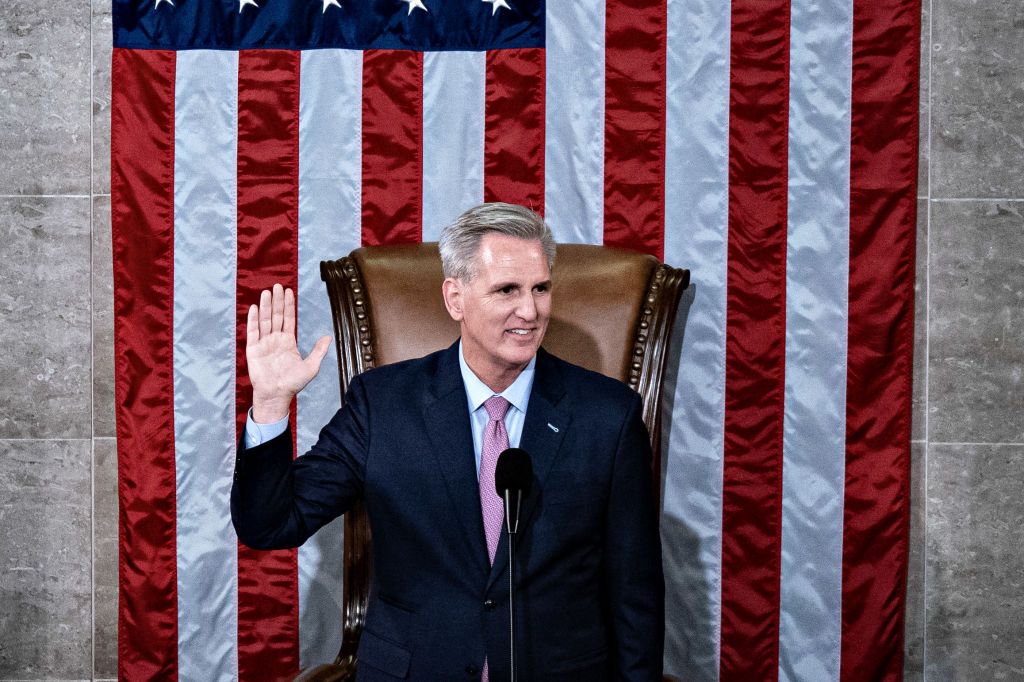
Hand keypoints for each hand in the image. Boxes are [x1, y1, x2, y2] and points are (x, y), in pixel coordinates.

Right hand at [245, 283, 330, 422]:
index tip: (289, 292)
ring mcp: (263, 343)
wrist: (277, 395)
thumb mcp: (311, 366)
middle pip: (275, 316)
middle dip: (276, 301)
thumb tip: (328, 336)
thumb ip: (318, 350)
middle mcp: (275, 339)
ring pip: (264, 321)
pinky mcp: (253, 349)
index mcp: (288, 342)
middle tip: (277, 286)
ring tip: (266, 292)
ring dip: (265, 306)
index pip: (288, 319)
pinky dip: (253, 320)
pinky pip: (253, 332)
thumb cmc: (293, 383)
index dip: (288, 305)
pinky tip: (255, 308)